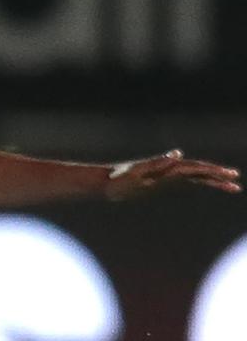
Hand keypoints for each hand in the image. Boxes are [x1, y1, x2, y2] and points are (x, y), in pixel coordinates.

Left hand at [105, 151, 239, 200]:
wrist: (106, 182)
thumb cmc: (120, 178)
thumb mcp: (137, 171)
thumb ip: (156, 163)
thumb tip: (177, 154)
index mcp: (167, 167)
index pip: (196, 168)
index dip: (213, 171)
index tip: (229, 175)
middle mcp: (170, 169)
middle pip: (199, 171)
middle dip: (218, 176)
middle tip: (236, 181)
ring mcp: (168, 175)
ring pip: (197, 176)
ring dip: (214, 180)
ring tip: (232, 186)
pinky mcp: (163, 181)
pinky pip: (187, 181)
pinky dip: (201, 182)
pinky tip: (210, 183)